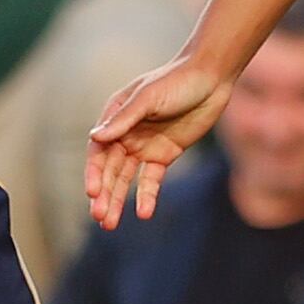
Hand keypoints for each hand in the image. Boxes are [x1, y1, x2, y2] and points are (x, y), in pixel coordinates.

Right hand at [84, 54, 233, 227]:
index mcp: (115, 117)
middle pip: (110, 170)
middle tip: (99, 217)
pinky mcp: (164, 155)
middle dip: (104, 194)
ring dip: (118, 200)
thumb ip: (123, 119)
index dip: (94, 172)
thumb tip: (95, 137)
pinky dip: (146, 196)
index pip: (98, 151)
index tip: (93, 192)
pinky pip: (151, 180)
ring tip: (110, 224)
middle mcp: (125, 133)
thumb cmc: (176, 81)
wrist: (211, 78)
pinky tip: (143, 213)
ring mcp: (144, 146)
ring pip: (126, 179)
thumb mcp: (148, 98)